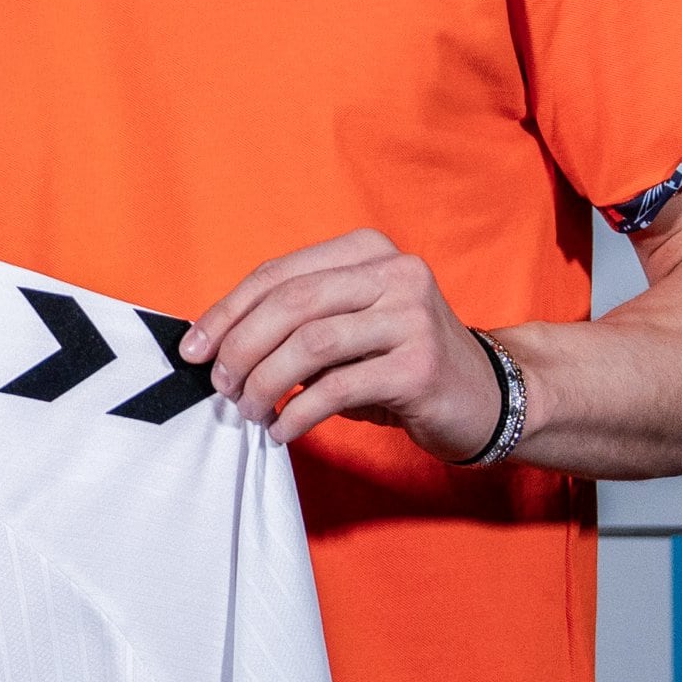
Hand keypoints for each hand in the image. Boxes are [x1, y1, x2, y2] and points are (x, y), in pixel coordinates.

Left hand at [182, 230, 504, 460]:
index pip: (280, 275)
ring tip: (250, 410)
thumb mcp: (349, 327)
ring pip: (310, 344)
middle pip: (291, 304)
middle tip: (220, 385)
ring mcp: (412, 316)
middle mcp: (395, 272)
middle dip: (241, 348)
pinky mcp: (419, 365)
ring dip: (265, 383)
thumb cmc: (399, 362)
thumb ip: (296, 322)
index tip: (194, 348)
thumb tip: (215, 346)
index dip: (228, 312)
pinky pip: (337, 389)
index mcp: (368, 251)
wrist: (487, 396)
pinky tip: (284, 430)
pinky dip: (299, 413)